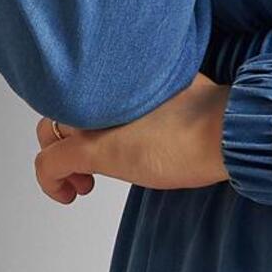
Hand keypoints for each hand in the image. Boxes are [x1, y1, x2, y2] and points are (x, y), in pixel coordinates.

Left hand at [34, 72, 231, 203]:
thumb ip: (155, 97)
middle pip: (61, 105)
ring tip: (84, 183)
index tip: (103, 135)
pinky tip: (68, 194)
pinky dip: (50, 182)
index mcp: (120, 76)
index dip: (84, 114)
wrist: (221, 130)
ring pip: (52, 132)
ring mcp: (94, 118)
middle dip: (65, 137)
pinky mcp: (93, 149)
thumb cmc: (212, 119)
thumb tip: (159, 108)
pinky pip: (50, 163)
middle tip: (86, 168)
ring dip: (60, 157)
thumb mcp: (177, 96)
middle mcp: (101, 90)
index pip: (83, 88)